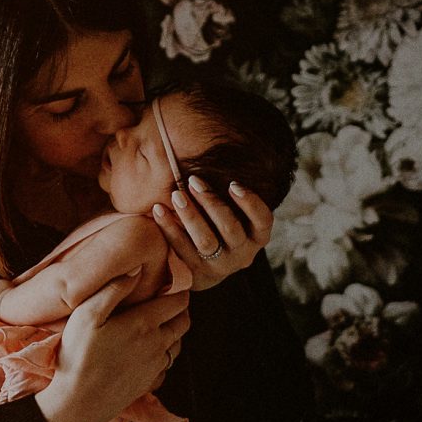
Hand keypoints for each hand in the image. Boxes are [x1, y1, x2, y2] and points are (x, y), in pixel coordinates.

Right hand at [34, 275, 188, 421]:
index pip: (177, 302)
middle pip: (183, 323)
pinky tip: (149, 353)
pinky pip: (167, 366)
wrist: (78, 403)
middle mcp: (157, 344)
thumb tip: (135, 270)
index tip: (174, 285)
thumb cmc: (78, 356)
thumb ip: (113, 290)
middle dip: (181, 310)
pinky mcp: (149, 383)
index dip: (179, 290)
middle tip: (170, 302)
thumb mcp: (87, 315)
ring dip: (174, 332)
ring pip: (178, 344)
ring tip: (160, 325)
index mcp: (144, 323)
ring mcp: (155, 366)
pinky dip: (165, 356)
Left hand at [153, 176, 275, 292]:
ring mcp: (220, 266)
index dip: (250, 202)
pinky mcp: (198, 274)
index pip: (262, 220)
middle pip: (230, 228)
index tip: (232, 184)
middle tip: (193, 180)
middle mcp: (243, 254)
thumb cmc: (221, 224)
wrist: (206, 266)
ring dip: (190, 216)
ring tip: (176, 195)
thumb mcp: (237, 212)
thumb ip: (232, 191)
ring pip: (206, 241)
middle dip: (211, 202)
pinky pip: (182, 249)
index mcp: (258, 237)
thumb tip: (223, 147)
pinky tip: (158, 209)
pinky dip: (169, 228)